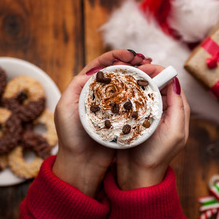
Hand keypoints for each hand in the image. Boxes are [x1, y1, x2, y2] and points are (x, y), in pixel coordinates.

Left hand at [52, 49, 147, 196]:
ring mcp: (112, 105)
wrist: (81, 163)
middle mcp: (100, 94)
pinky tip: (152, 89)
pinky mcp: (122, 117)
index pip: (102, 65)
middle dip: (132, 63)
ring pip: (127, 85)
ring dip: (140, 75)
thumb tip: (95, 70)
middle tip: (146, 61)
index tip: (130, 55)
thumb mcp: (65, 109)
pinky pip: (133, 101)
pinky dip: (143, 93)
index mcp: (85, 88)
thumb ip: (76, 87)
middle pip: (118, 72)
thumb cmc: (70, 137)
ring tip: (152, 70)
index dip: (116, 56)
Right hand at [115, 64, 189, 189]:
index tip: (144, 67)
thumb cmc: (158, 155)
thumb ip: (179, 107)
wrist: (137, 175)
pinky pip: (132, 101)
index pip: (170, 83)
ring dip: (134, 82)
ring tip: (122, 76)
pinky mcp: (134, 119)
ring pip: (143, 91)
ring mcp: (148, 114)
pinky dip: (126, 93)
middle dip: (144, 73)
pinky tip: (117, 89)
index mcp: (177, 111)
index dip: (159, 71)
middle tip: (129, 70)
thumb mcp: (175, 132)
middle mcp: (164, 110)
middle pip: (156, 84)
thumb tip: (176, 81)